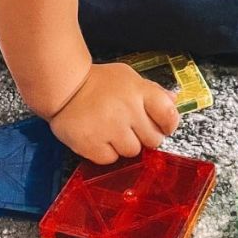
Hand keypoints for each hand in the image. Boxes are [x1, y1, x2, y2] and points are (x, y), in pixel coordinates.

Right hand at [48, 63, 179, 163]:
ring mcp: (110, 128)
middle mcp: (127, 109)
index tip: (163, 127)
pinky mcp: (92, 144)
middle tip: (131, 128)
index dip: (169, 124)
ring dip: (125, 145)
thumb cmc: (96, 82)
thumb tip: (173, 101)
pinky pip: (111, 159)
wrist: (63, 88)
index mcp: (139, 91)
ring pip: (133, 151)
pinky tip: (98, 137)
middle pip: (153, 139)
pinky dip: (106, 153)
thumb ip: (152, 90)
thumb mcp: (128, 77)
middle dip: (145, 136)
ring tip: (111, 131)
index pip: (168, 114)